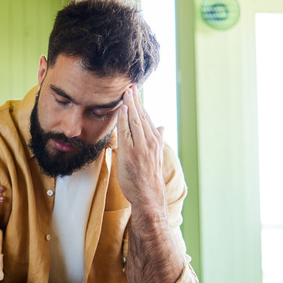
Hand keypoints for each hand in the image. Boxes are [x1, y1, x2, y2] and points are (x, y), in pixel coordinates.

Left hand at [115, 86, 165, 209]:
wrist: (148, 196)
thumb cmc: (148, 177)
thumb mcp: (155, 156)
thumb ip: (156, 139)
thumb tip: (161, 126)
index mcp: (155, 141)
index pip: (147, 118)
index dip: (140, 104)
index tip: (135, 92)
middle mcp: (150, 142)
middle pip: (142, 116)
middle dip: (136, 100)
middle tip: (130, 86)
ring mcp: (141, 147)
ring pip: (135, 121)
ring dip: (130, 105)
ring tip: (126, 92)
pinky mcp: (131, 154)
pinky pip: (126, 133)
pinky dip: (124, 120)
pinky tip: (122, 109)